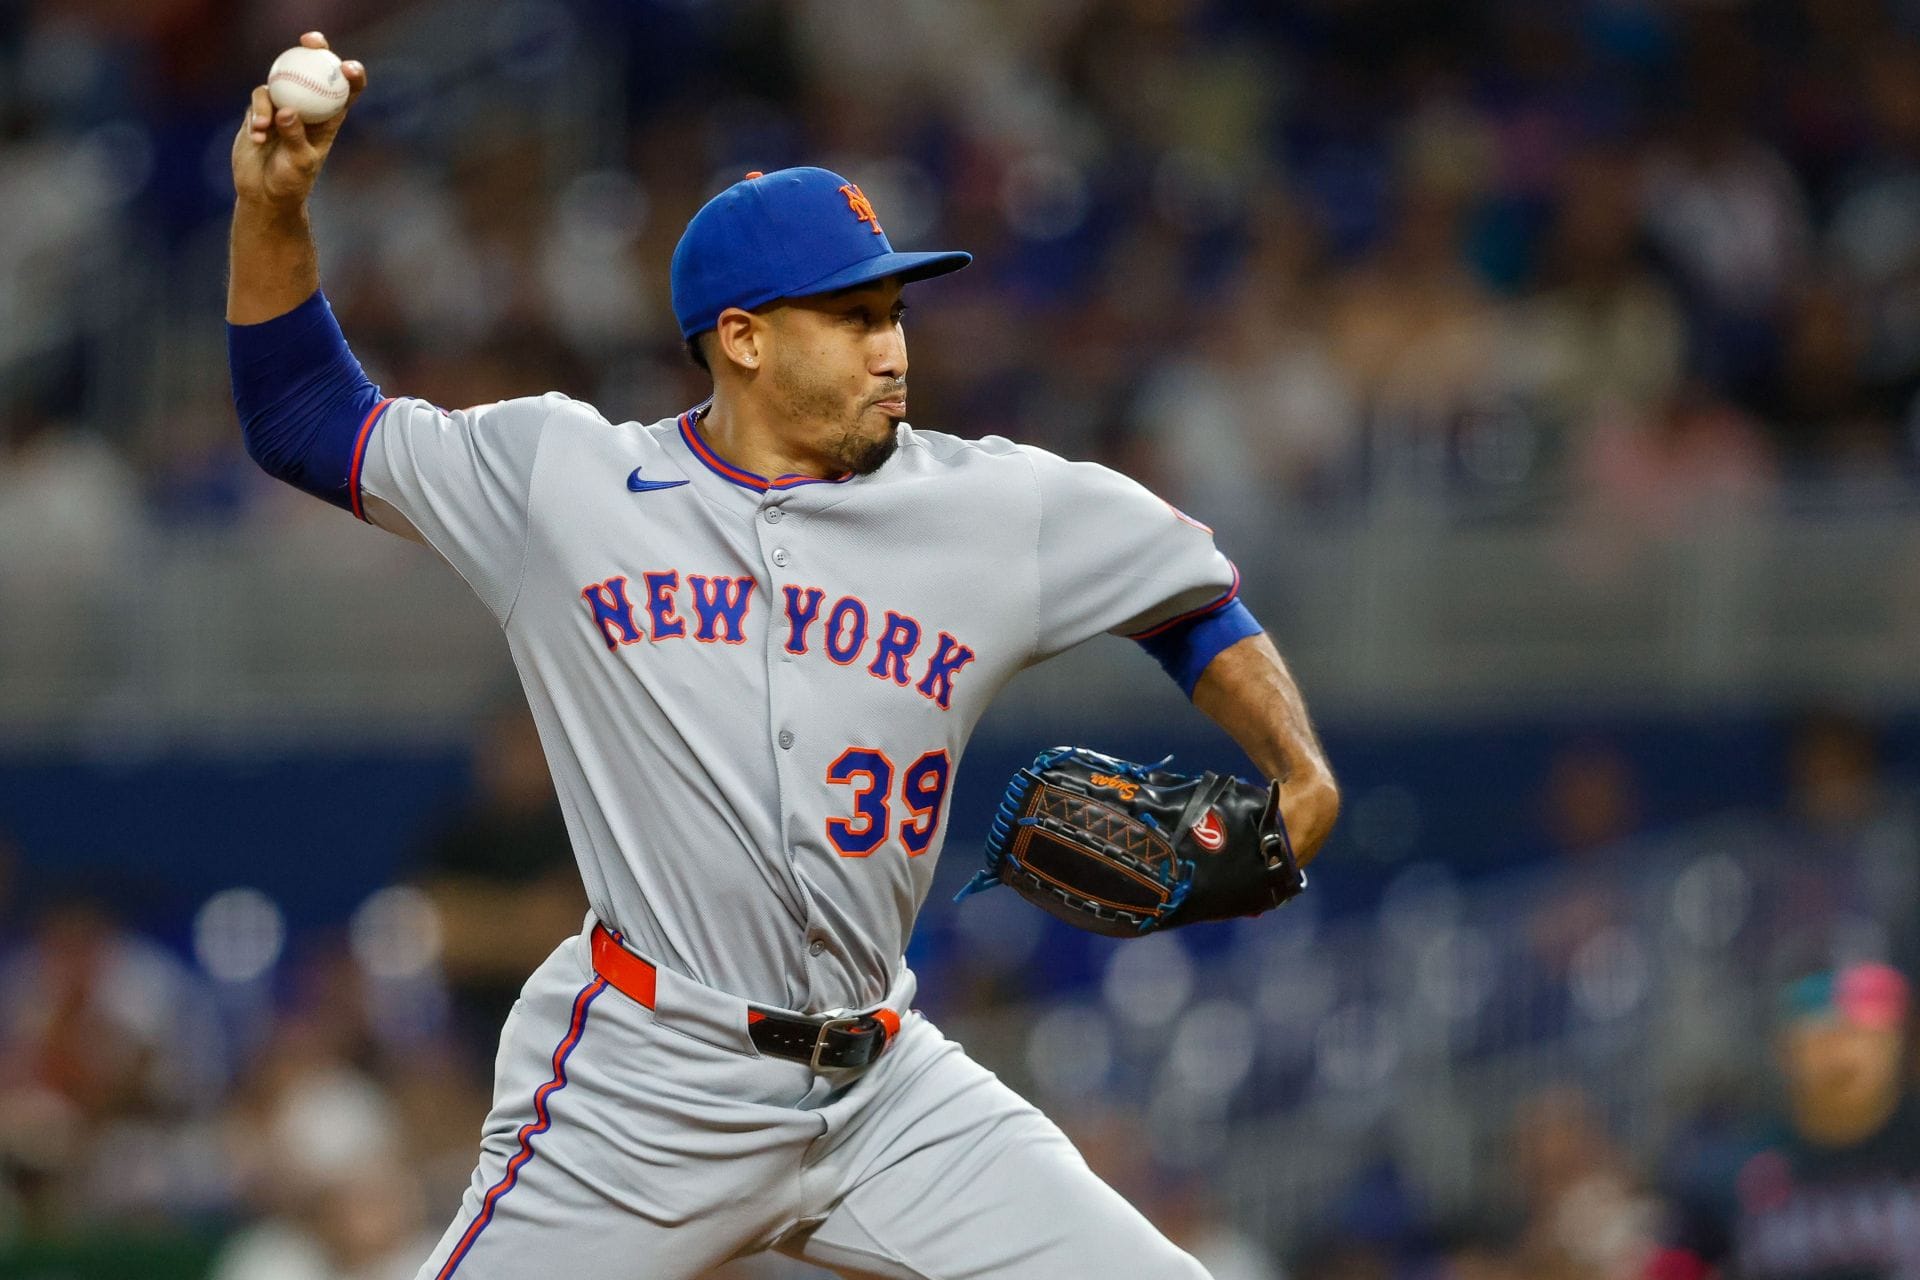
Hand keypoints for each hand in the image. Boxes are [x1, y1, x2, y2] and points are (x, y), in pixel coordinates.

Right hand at [230, 31, 365, 210]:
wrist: (265, 193)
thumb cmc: (291, 182)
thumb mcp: (300, 163)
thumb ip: (295, 137)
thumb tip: (287, 111)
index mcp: (329, 119)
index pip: (346, 91)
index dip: (352, 74)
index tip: (348, 66)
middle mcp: (307, 108)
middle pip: (313, 71)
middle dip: (313, 50)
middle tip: (309, 40)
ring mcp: (282, 106)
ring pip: (279, 84)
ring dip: (271, 104)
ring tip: (265, 128)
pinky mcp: (260, 112)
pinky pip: (258, 102)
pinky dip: (258, 116)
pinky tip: (257, 136)